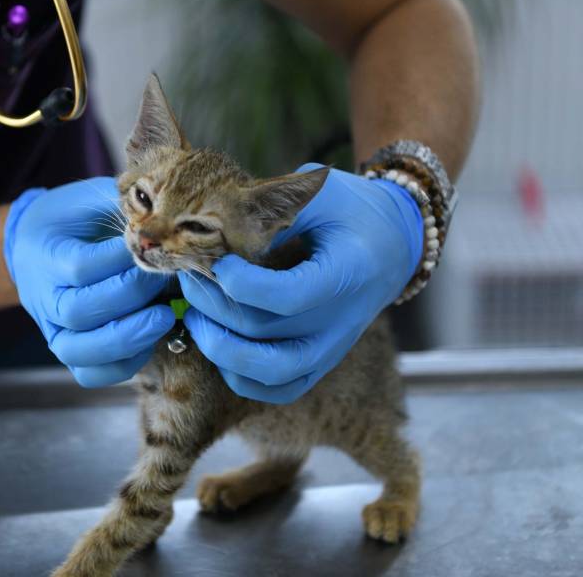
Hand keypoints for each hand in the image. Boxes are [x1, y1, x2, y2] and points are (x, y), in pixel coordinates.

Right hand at [4, 178, 174, 386]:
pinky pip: (89, 374)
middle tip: (164, 280)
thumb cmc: (72, 219)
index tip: (151, 246)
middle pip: (80, 312)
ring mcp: (52, 329)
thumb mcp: (90, 200)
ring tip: (165, 317)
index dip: (119, 260)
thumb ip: (119, 208)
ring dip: (128, 338)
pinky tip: (149, 340)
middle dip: (131, 297)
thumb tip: (165, 219)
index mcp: (43, 254)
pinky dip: (122, 366)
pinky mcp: (67, 350)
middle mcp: (42, 298)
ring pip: (81, 351)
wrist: (36, 246)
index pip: (80, 266)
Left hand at [179, 164, 422, 403]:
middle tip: (189, 277)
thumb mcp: (318, 193)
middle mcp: (342, 320)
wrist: (393, 240)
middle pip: (267, 334)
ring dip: (221, 348)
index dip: (241, 284)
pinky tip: (218, 343)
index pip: (287, 296)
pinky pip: (280, 389)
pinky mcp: (322, 362)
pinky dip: (241, 377)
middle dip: (214, 307)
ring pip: (270, 373)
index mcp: (347, 272)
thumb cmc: (349, 209)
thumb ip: (274, 212)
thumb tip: (216, 233)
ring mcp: (333, 347)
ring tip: (195, 315)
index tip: (219, 261)